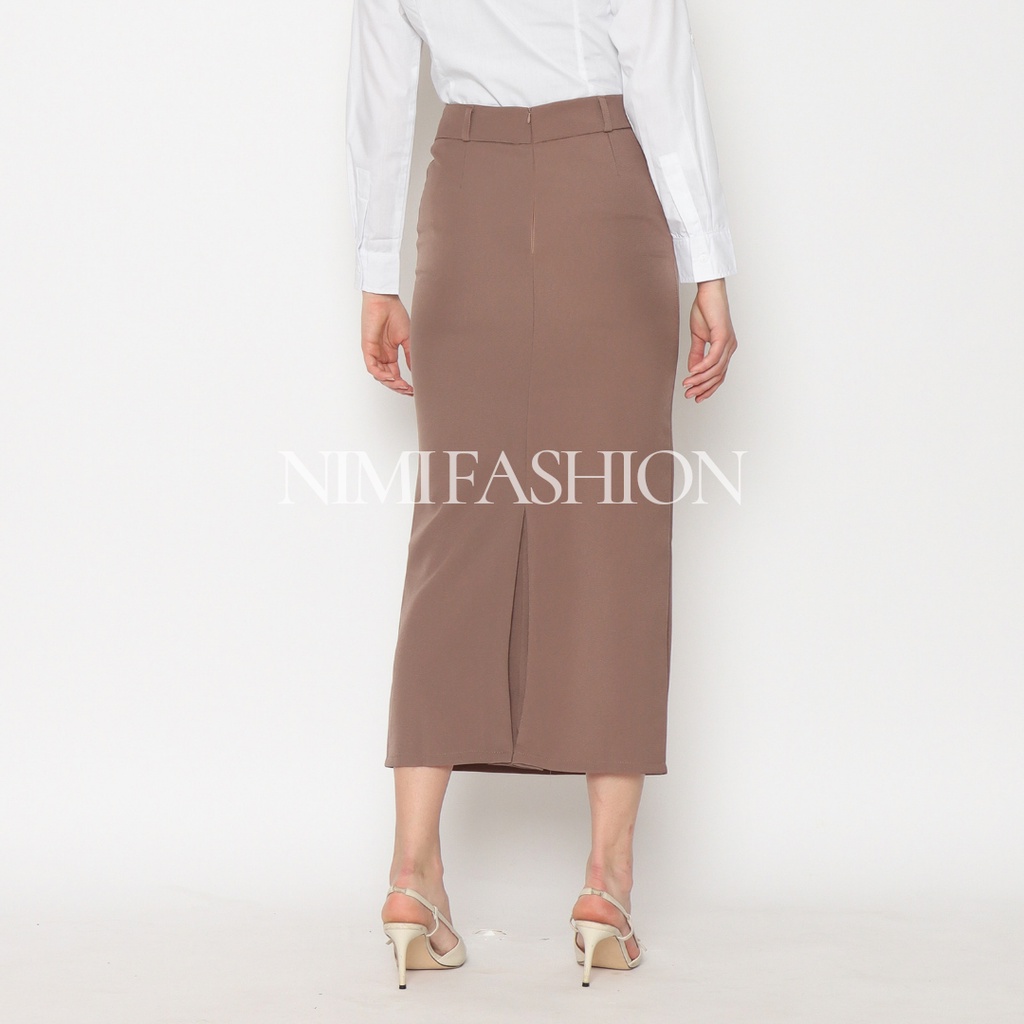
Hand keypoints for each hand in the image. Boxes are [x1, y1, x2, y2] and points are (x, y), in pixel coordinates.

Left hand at [361, 291, 413, 395]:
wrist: (385, 301)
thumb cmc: (395, 314)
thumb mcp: (407, 339)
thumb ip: (410, 356)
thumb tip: (415, 371)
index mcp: (390, 354)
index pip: (395, 374)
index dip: (403, 384)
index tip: (413, 389)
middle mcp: (381, 355)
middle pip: (387, 378)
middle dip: (398, 387)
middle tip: (408, 391)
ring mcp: (374, 353)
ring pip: (379, 375)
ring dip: (391, 383)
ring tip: (402, 385)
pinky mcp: (367, 348)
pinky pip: (372, 367)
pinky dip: (381, 374)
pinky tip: (392, 377)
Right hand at [681, 278, 737, 402]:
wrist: (710, 292)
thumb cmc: (705, 309)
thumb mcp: (698, 336)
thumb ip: (696, 354)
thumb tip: (693, 370)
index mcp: (725, 349)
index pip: (719, 375)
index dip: (708, 387)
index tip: (696, 396)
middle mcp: (730, 348)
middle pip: (718, 376)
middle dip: (703, 388)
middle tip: (689, 395)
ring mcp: (728, 343)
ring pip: (716, 369)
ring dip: (701, 379)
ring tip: (688, 385)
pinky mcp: (723, 337)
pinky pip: (714, 358)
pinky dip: (703, 367)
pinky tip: (693, 372)